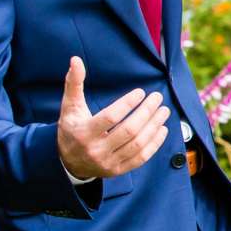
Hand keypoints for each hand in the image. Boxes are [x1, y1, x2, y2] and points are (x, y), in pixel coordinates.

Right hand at [56, 56, 170, 180]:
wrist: (68, 163)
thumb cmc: (71, 129)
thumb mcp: (69, 107)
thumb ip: (74, 84)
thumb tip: (76, 59)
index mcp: (83, 132)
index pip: (110, 118)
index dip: (128, 104)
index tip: (140, 92)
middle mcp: (96, 150)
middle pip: (128, 130)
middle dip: (146, 112)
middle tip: (157, 98)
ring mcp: (108, 162)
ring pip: (137, 144)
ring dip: (154, 126)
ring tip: (163, 111)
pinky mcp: (118, 170)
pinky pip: (141, 158)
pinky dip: (154, 144)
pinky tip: (162, 129)